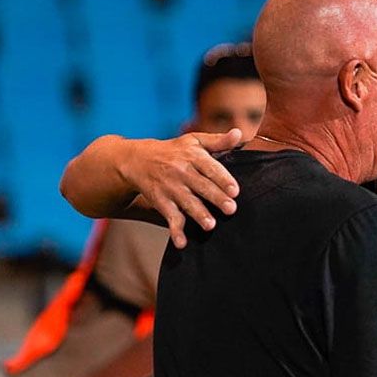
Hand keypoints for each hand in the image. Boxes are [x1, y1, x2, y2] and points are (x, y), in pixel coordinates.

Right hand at [122, 128, 242, 247]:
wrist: (137, 160)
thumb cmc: (175, 150)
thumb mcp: (194, 141)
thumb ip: (219, 141)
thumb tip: (239, 133)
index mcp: (192, 155)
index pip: (210, 167)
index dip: (222, 179)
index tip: (235, 190)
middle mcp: (181, 171)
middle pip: (201, 186)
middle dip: (216, 198)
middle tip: (231, 209)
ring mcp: (170, 188)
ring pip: (187, 202)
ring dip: (198, 214)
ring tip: (211, 225)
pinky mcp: (161, 202)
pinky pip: (169, 217)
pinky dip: (175, 231)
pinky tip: (182, 243)